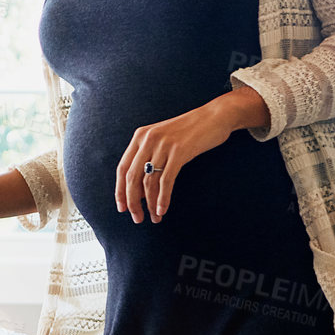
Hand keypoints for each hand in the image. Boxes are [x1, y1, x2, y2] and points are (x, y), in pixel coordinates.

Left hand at [115, 100, 234, 223]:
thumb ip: (149, 157)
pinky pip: (166, 180)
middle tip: (137, 218)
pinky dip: (163, 198)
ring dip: (150, 204)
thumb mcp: (162, 139)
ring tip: (154, 218)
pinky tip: (162, 209)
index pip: (122, 168)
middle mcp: (148, 140)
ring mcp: (163, 145)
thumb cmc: (190, 131)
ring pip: (149, 181)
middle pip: (132, 177)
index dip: (120, 190)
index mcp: (140, 136)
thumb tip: (139, 189)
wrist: (215, 116)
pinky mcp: (179, 151)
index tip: (122, 207)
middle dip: (133, 202)